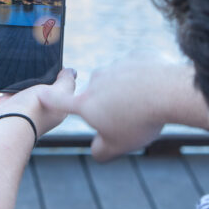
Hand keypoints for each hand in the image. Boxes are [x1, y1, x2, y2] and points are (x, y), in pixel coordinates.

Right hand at [0, 57, 76, 137]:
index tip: (42, 55)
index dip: (46, 71)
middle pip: (24, 81)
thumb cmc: (35, 112)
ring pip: (3, 82)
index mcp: (46, 104)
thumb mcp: (59, 92)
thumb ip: (67, 81)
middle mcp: (28, 105)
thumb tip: (71, 71)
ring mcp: (9, 106)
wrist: (8, 127)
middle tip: (18, 51)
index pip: (48, 85)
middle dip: (19, 67)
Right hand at [51, 57, 208, 161]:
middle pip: (98, 94)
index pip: (61, 101)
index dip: (49, 99)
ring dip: (128, 91)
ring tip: (148, 105)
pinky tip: (158, 90)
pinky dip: (145, 79)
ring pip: (120, 81)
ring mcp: (117, 65)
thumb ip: (100, 151)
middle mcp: (97, 80)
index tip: (41, 94)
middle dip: (109, 104)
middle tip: (130, 118)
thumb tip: (96, 149)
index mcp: (87, 103)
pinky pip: (139, 70)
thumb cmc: (139, 121)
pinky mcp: (137, 56)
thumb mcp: (117, 146)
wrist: (168, 92)